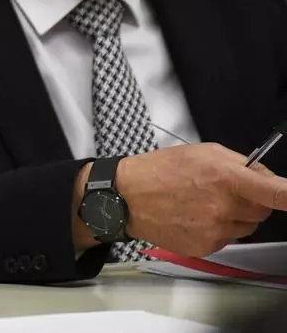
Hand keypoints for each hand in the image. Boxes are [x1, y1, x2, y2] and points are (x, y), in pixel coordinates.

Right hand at [115, 143, 286, 255]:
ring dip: (234, 217)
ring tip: (202, 204)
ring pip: (247, 227)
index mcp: (224, 176)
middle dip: (251, 202)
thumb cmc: (159, 171)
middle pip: (263, 211)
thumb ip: (239, 163)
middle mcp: (222, 206)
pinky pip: (227, 239)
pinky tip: (194, 218)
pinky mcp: (206, 246)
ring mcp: (214, 229)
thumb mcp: (201, 152)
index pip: (274, 192)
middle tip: (223, 191)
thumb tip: (265, 177)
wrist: (126, 198)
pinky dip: (217, 230)